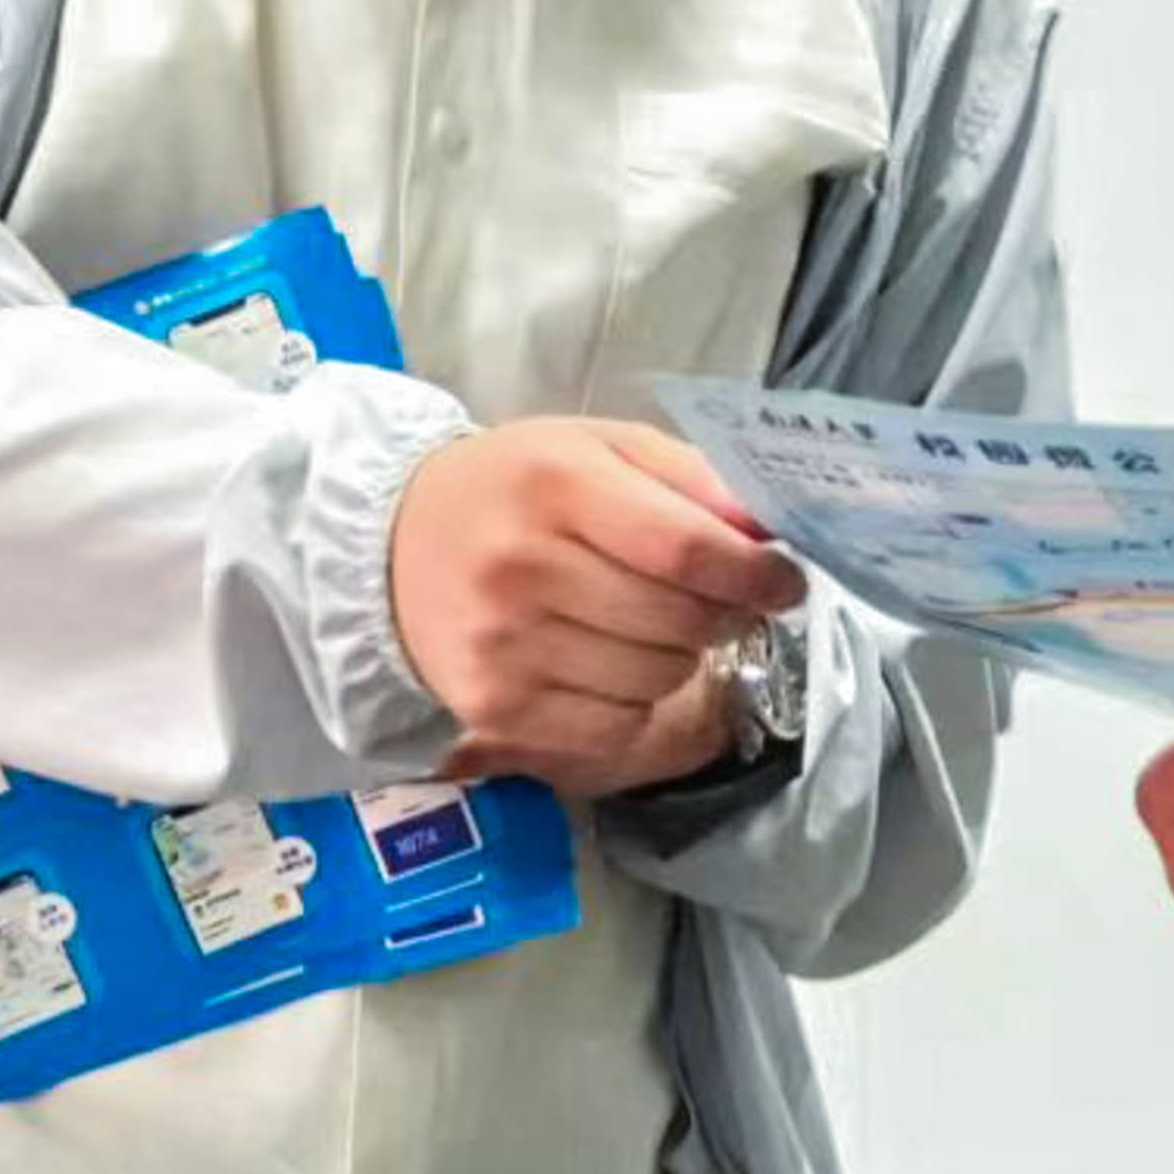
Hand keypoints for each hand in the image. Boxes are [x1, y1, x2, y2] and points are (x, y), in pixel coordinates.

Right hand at [388, 421, 802, 799]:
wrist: (391, 547)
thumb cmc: (519, 489)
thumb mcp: (600, 448)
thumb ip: (691, 478)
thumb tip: (769, 530)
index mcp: (557, 484)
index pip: (686, 546)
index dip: (753, 573)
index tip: (783, 581)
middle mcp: (523, 567)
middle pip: (680, 620)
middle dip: (723, 615)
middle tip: (716, 601)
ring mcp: (505, 646)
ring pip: (658, 680)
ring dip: (678, 658)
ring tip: (647, 626)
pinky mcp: (497, 708)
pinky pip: (617, 726)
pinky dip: (635, 704)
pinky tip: (609, 666)